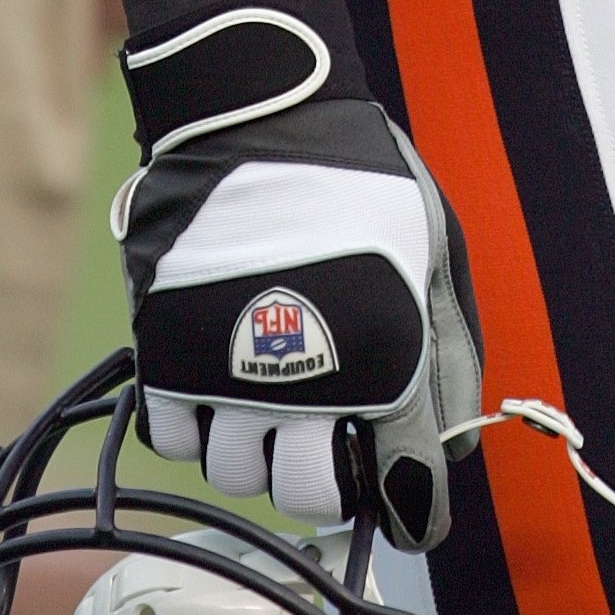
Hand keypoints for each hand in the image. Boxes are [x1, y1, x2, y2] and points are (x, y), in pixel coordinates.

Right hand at [118, 26, 482, 548]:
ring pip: (237, 472)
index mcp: (388, 356)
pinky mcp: (167, 350)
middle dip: (324, 478)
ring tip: (270, 394)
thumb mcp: (434, 247)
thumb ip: (447, 349)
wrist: (258, 109)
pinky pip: (175, 437)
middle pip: (308, 496)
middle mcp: (308, 380)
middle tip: (327, 436)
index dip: (410, 505)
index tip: (404, 502)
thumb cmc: (357, 173)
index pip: (406, 487)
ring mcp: (229, 369)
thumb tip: (446, 445)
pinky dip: (196, 421)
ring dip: (256, 448)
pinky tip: (218, 376)